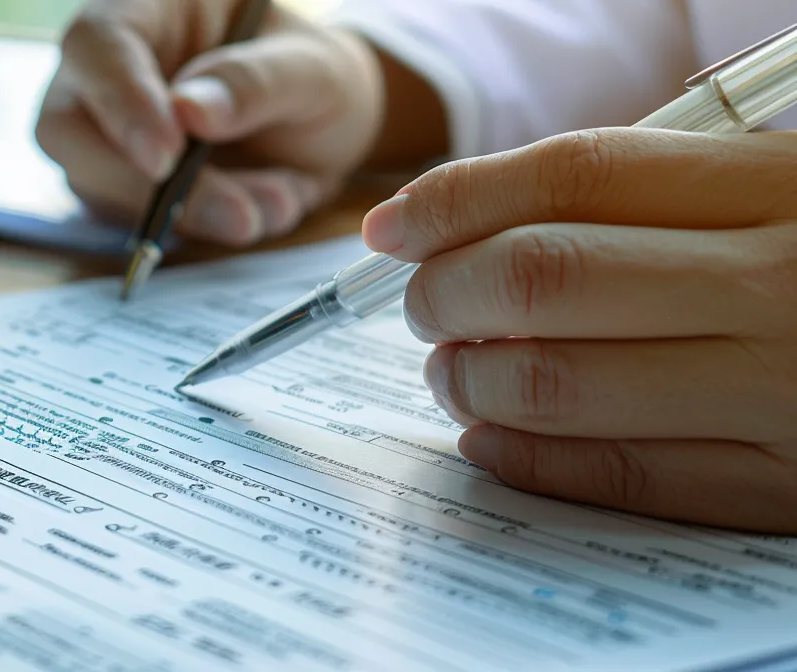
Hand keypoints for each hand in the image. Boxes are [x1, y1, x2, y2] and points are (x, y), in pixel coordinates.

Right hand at [34, 0, 389, 246]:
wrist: (324, 123)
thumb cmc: (308, 74)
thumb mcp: (312, 68)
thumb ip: (255, 84)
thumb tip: (190, 113)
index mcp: (145, 10)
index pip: (97, 45)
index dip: (121, 101)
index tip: (166, 156)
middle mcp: (109, 71)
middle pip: (64, 127)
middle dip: (137, 182)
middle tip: (230, 212)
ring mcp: (106, 134)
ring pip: (96, 186)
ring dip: (189, 212)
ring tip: (276, 201)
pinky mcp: (119, 188)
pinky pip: (133, 222)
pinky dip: (202, 227)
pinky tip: (265, 206)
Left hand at [365, 128, 796, 533]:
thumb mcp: (788, 186)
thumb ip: (662, 190)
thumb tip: (472, 219)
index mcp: (787, 187)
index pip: (575, 176)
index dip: (457, 198)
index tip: (392, 224)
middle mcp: (785, 287)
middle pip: (544, 277)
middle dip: (444, 290)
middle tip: (420, 303)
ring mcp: (790, 396)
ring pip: (559, 383)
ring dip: (468, 378)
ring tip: (451, 368)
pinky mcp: (795, 490)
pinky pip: (622, 476)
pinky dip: (526, 458)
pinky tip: (491, 438)